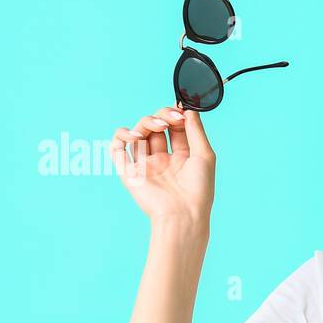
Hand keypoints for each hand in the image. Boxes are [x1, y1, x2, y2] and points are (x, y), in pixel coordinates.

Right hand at [110, 105, 214, 228]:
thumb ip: (196, 131)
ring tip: (159, 125)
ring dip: (146, 122)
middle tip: (171, 118)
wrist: (183, 214)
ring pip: (138, 133)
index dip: (175, 115)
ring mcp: (145, 165)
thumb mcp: (205, 155)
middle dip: (162, 116)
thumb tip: (188, 109)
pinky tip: (136, 135)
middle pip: (156, 127)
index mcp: (181, 157)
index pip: (175, 128)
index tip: (180, 109)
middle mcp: (162, 160)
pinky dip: (121, 135)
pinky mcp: (129, 172)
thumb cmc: (199, 189)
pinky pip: (117, 148)